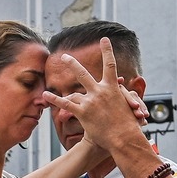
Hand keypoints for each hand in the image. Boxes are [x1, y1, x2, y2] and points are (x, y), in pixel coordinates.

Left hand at [40, 39, 149, 160]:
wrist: (124, 138)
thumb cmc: (130, 125)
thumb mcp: (129, 106)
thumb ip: (124, 98)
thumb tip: (128, 95)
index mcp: (113, 88)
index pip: (110, 65)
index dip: (107, 50)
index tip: (104, 40)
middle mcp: (100, 91)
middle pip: (83, 74)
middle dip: (72, 64)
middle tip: (65, 56)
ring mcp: (91, 101)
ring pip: (73, 90)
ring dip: (60, 86)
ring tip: (49, 83)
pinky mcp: (83, 113)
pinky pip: (66, 104)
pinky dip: (54, 99)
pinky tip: (46, 95)